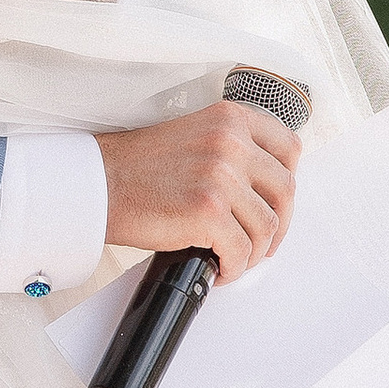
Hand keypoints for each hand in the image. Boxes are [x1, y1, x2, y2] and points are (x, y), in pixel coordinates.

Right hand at [95, 98, 298, 283]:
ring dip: (253, 251)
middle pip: (285, 191)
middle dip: (278, 225)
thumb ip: (232, 149)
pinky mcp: (209, 212)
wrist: (99, 183)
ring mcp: (221, 176)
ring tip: (232, 257)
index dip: (287, 183)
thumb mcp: (194, 136)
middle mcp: (231, 142)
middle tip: (261, 242)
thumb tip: (264, 188)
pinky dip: (233, 268)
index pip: (289, 148)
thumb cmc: (138, 167)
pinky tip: (217, 267)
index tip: (276, 202)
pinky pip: (241, 252)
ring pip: (266, 227)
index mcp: (230, 119)